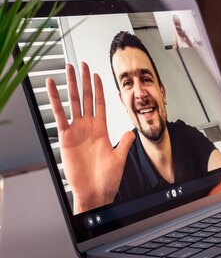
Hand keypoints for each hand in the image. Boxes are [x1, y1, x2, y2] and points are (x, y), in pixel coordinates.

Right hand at [46, 62, 134, 213]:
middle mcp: (88, 127)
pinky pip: (59, 115)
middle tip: (81, 64)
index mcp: (102, 129)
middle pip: (86, 98)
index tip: (96, 74)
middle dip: (84, 80)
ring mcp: (76, 130)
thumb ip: (124, 143)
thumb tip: (131, 131)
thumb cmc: (107, 179)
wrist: (95, 193)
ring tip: (68, 68)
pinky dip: (55, 100)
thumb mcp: (120, 158)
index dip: (98, 88)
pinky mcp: (65, 137)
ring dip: (70, 85)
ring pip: (72, 102)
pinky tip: (51, 86)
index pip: (100, 103)